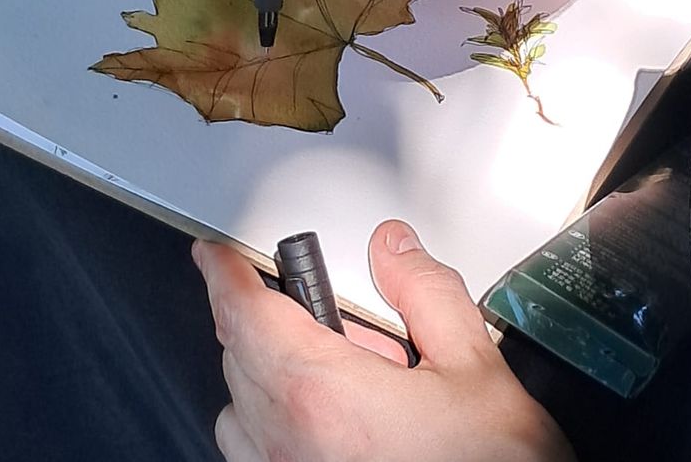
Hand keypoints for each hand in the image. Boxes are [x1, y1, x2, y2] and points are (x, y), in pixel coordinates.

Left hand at [193, 220, 575, 461]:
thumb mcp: (475, 368)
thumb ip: (427, 293)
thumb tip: (394, 249)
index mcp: (324, 396)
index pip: (246, 316)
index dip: (224, 275)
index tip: (215, 256)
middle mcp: (290, 444)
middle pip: (242, 356)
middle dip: (273, 316)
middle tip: (329, 308)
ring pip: (241, 408)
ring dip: (271, 370)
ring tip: (342, 369)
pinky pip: (255, 451)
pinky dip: (275, 418)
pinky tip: (334, 418)